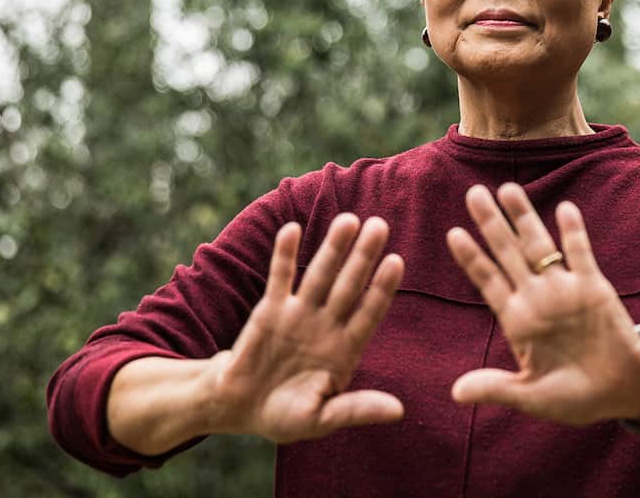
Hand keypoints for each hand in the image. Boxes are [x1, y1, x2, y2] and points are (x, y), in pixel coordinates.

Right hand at [203, 213, 404, 442]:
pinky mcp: (270, 309)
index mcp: (345, 350)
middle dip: (364, 256)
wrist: (240, 408)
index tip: (396, 261)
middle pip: (349, 285)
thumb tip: (399, 411)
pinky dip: (284, 254)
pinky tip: (293, 229)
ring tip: (349, 219)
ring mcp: (299, 313)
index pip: (369, 313)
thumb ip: (356, 409)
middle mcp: (326, 325)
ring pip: (320, 274)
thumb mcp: (322, 419)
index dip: (382, 288)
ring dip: (333, 247)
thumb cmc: (285, 417)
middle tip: (380, 225)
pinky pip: (278, 277)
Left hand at [446, 183, 639, 424]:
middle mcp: (538, 298)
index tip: (453, 233)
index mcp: (518, 321)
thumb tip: (455, 393)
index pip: (489, 281)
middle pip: (508, 253)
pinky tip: (564, 208)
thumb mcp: (532, 396)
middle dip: (491, 223)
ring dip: (525, 218)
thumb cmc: (576, 397)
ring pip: (539, 246)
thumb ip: (496, 388)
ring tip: (507, 189)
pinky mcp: (594, 288)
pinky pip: (581, 254)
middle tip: (473, 193)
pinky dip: (573, 232)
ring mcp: (565, 290)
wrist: (622, 390)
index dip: (472, 258)